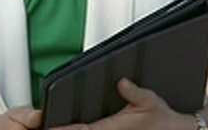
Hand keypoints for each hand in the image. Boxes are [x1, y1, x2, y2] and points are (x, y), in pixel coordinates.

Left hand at [51, 78, 192, 129]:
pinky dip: (81, 129)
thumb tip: (122, 83)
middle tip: (46, 125)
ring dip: (71, 128)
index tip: (50, 124)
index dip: (65, 127)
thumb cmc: (161, 118)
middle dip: (65, 128)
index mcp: (110, 128)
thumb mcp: (149, 100)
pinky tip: (76, 124)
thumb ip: (134, 93)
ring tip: (52, 124)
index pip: (81, 129)